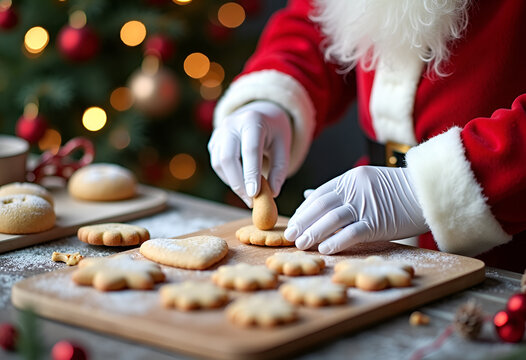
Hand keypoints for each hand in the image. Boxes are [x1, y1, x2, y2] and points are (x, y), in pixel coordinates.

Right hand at [208, 101, 290, 206]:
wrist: (260, 113)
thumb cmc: (274, 132)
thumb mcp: (284, 147)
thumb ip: (279, 170)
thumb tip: (272, 194)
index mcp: (252, 120)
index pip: (250, 150)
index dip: (251, 174)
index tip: (255, 195)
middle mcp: (231, 124)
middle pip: (228, 158)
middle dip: (238, 183)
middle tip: (251, 201)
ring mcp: (219, 132)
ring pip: (219, 163)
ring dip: (233, 183)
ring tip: (249, 195)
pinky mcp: (214, 142)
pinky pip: (217, 164)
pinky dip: (229, 177)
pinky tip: (241, 182)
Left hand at [284, 166, 428, 253]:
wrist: (429, 191)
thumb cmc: (398, 191)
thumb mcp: (367, 183)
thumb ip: (340, 192)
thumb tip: (309, 198)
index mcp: (350, 178)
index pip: (319, 195)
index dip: (304, 210)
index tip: (294, 222)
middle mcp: (355, 189)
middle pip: (321, 206)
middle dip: (303, 222)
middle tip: (290, 236)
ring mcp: (367, 205)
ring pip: (333, 218)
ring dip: (314, 233)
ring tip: (301, 245)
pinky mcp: (379, 222)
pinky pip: (353, 232)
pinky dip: (337, 241)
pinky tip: (324, 249)